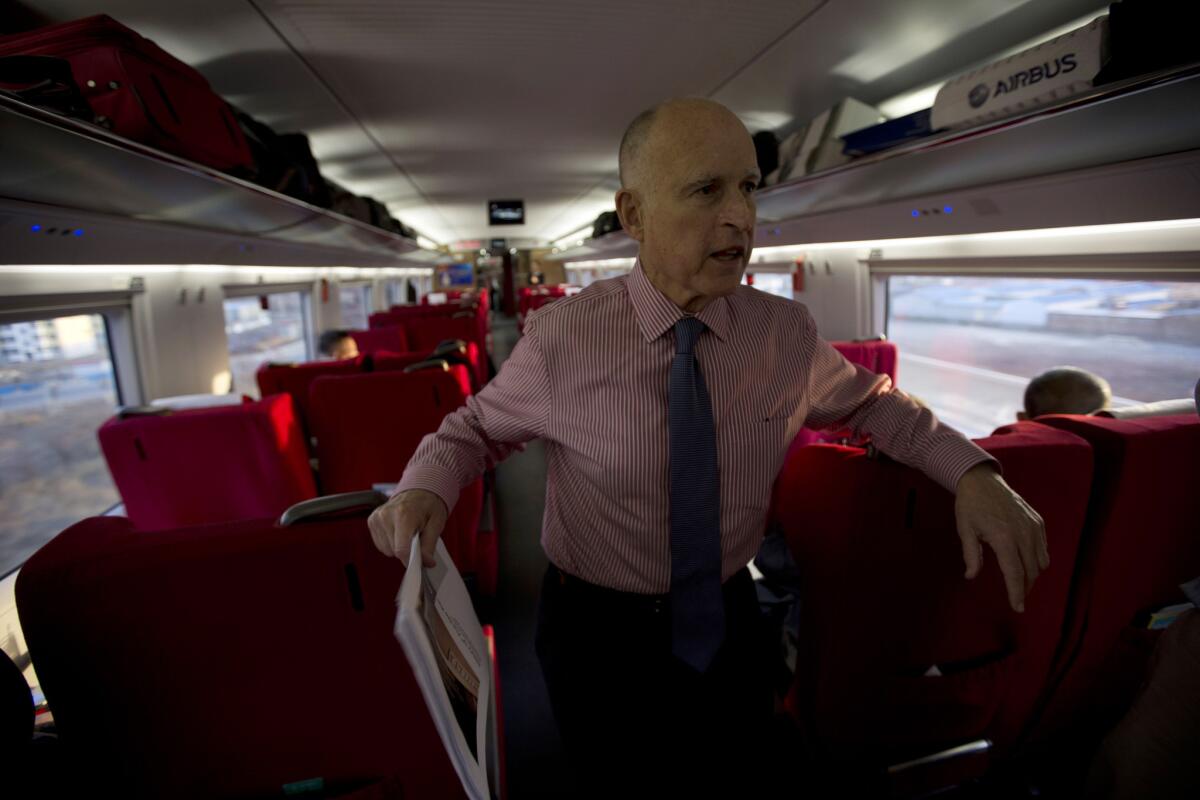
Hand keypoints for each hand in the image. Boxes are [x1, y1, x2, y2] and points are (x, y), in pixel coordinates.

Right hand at [368, 489, 448, 567]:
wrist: (418, 490)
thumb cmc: (428, 505)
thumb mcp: (436, 523)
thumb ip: (430, 545)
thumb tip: (426, 562)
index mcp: (404, 514)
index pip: (401, 549)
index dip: (411, 560)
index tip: (419, 562)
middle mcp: (386, 515)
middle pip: (394, 551)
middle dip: (407, 551)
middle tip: (417, 539)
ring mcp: (377, 518)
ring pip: (386, 550)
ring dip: (398, 547)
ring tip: (407, 532)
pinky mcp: (372, 521)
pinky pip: (381, 545)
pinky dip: (391, 543)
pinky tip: (398, 532)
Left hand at [954, 463, 1048, 612]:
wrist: (982, 480)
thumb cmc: (970, 506)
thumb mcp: (965, 530)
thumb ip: (971, 555)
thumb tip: (971, 576)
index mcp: (1004, 538)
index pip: (1015, 573)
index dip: (1016, 593)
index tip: (1017, 608)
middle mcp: (1023, 533)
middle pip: (1031, 571)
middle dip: (1025, 587)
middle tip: (1016, 597)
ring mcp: (1033, 527)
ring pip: (1041, 562)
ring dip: (1033, 575)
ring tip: (1020, 582)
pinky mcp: (1038, 522)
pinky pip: (1044, 548)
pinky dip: (1038, 560)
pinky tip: (1026, 563)